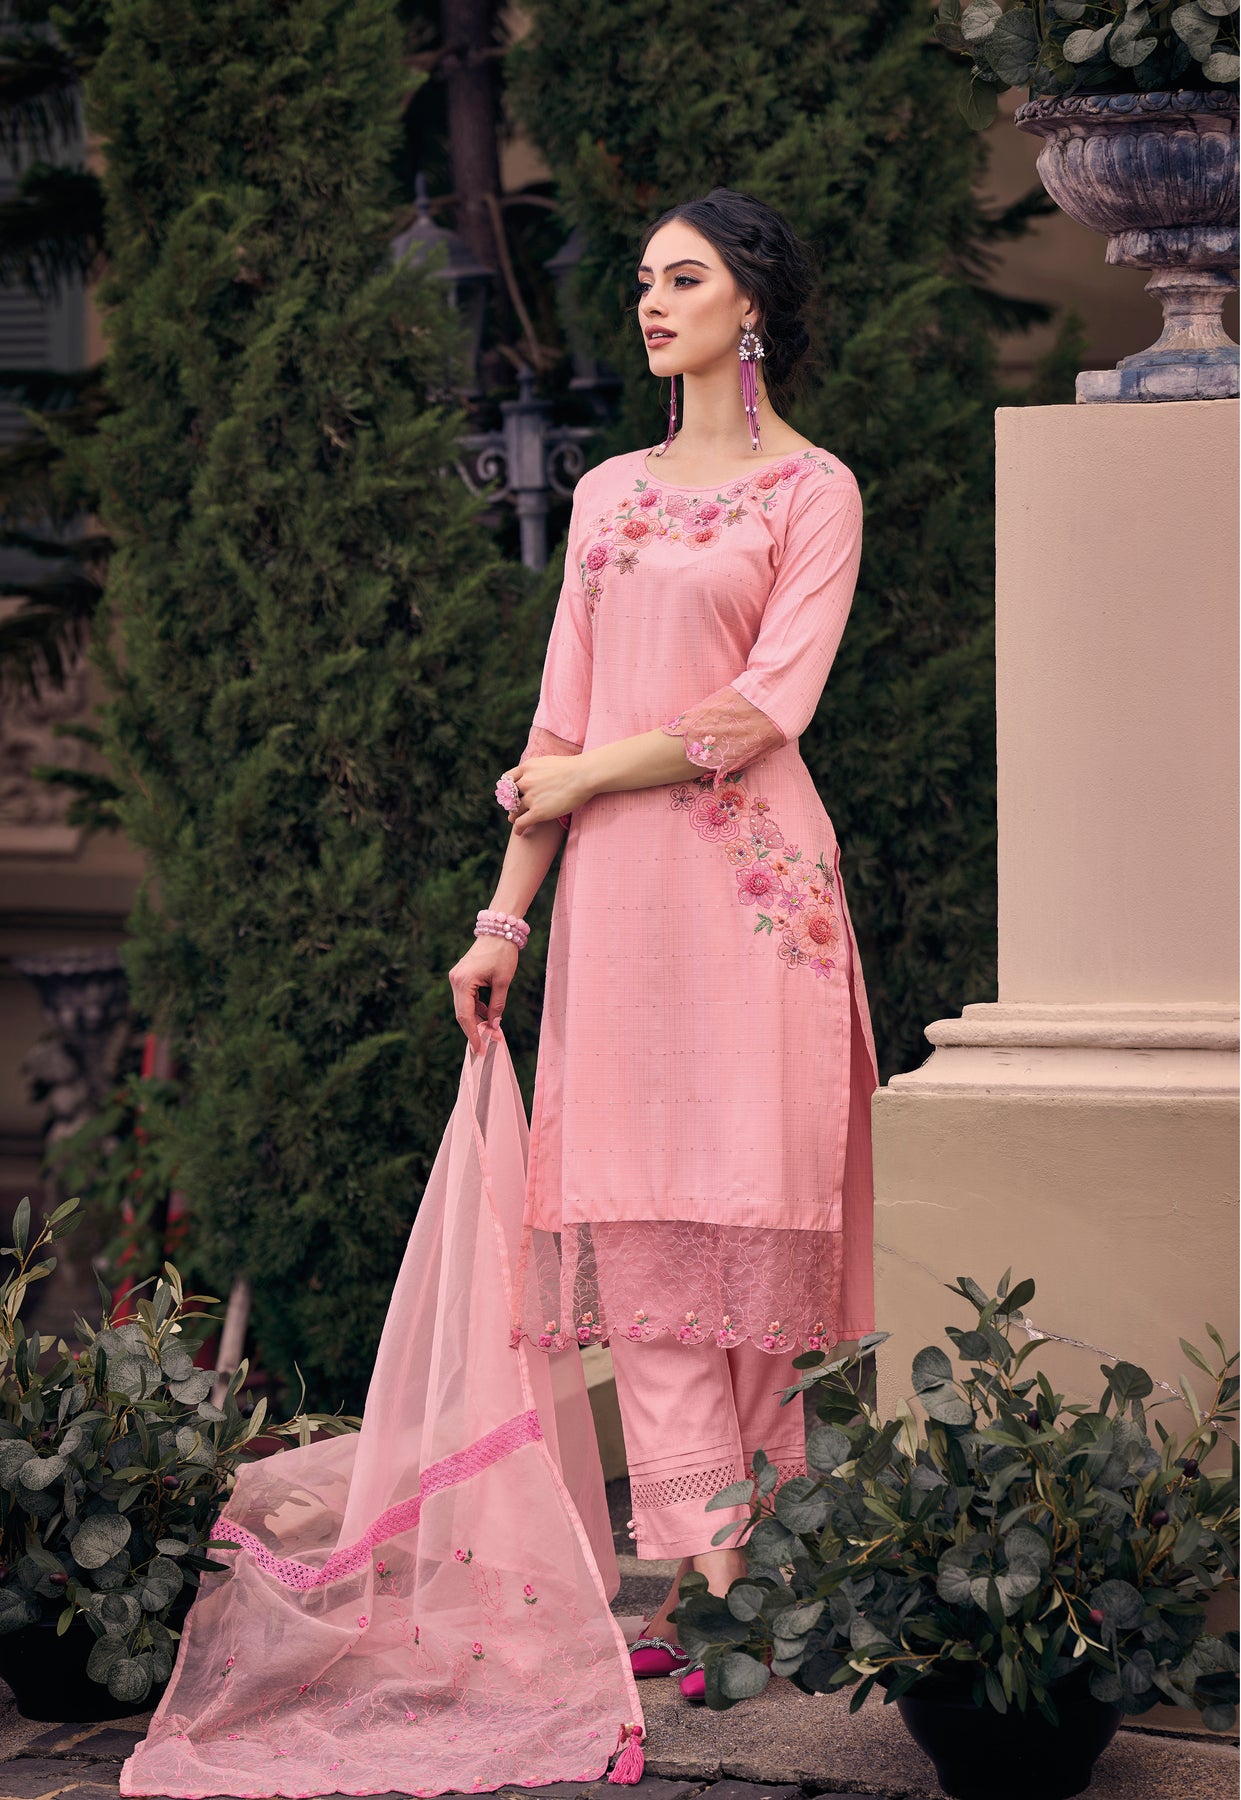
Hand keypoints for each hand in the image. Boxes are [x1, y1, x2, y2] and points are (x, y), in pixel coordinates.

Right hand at [449, 937, 518, 1054]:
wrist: (499, 931)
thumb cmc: (502, 954)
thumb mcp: (503, 982)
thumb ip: (497, 1006)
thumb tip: (494, 1026)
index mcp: (463, 982)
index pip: (465, 1015)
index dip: (473, 1034)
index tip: (480, 1049)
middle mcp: (455, 981)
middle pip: (462, 1013)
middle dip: (476, 1030)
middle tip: (489, 1044)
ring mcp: (456, 978)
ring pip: (464, 1007)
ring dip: (477, 1020)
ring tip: (493, 1031)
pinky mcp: (461, 977)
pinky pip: (467, 999)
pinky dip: (477, 1009)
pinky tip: (488, 1015)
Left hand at [504, 753, 592, 835]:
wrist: (584, 775)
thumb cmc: (573, 768)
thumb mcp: (548, 762)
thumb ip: (537, 769)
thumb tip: (538, 775)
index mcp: (527, 767)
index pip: (507, 779)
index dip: (508, 788)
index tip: (510, 794)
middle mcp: (525, 782)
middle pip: (510, 796)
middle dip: (511, 803)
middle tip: (514, 809)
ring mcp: (531, 797)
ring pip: (515, 811)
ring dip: (514, 817)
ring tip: (515, 821)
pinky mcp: (538, 812)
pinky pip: (521, 823)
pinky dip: (518, 828)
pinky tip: (519, 832)